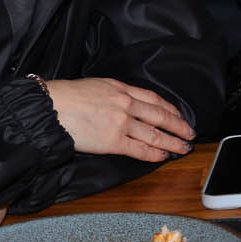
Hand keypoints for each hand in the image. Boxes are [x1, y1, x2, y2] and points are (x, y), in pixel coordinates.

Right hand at [42, 77, 194, 161]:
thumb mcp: (96, 85)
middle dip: (178, 126)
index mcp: (121, 88)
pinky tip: (163, 156)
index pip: (153, 98)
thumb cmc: (65, 97)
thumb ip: (114, 94)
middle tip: (190, 133)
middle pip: (160, 116)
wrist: (50, 107)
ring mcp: (121, 123)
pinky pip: (139, 149)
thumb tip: (122, 102)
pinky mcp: (113, 141)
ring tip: (183, 148)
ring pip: (155, 134)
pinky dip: (154, 153)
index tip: (178, 114)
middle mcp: (125, 104)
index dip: (169, 108)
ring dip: (172, 142)